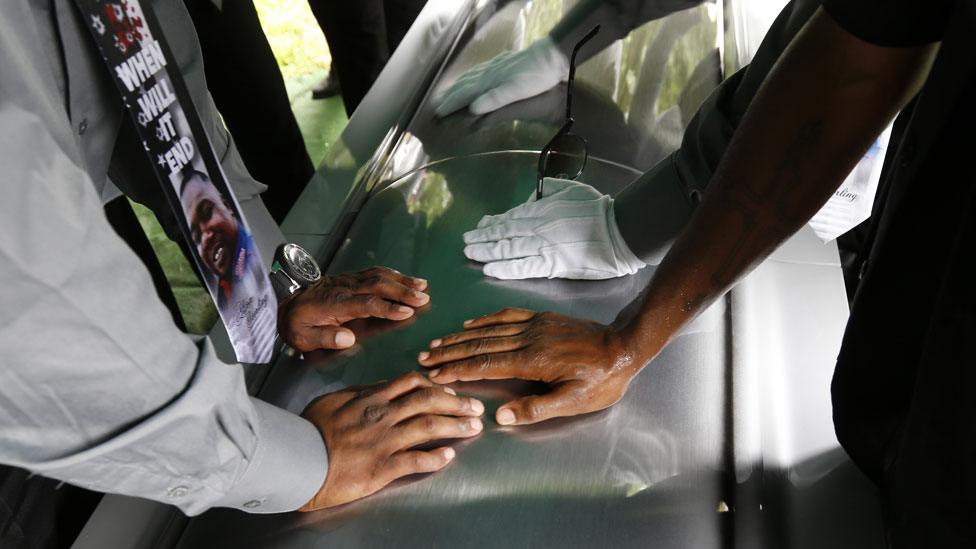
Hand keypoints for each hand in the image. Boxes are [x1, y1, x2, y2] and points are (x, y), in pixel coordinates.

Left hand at [279, 266, 429, 351]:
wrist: (286, 305)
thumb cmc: (297, 325)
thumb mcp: (303, 338)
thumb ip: (326, 338)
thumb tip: (348, 338)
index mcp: (335, 304)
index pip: (366, 303)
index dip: (388, 307)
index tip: (407, 312)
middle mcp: (344, 288)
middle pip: (378, 285)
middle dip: (403, 291)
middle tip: (423, 298)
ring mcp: (347, 280)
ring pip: (378, 276)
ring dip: (402, 280)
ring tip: (423, 286)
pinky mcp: (350, 277)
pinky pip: (374, 272)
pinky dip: (393, 274)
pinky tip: (406, 278)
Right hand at [299, 372, 484, 510]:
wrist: (296, 459)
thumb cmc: (309, 430)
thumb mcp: (333, 400)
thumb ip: (360, 393)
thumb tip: (379, 388)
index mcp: (371, 398)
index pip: (412, 383)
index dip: (437, 384)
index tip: (452, 389)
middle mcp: (383, 415)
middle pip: (429, 401)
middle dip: (457, 403)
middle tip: (475, 407)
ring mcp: (384, 441)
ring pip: (429, 426)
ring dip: (456, 426)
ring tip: (474, 428)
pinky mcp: (382, 467)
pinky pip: (415, 460)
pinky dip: (435, 458)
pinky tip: (449, 456)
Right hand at [417, 308, 644, 425]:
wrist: (625, 346)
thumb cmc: (601, 380)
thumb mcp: (573, 402)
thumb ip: (535, 409)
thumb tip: (500, 415)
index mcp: (532, 360)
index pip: (485, 364)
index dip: (457, 370)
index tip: (435, 374)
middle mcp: (528, 338)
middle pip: (480, 344)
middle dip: (449, 352)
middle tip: (424, 357)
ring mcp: (534, 325)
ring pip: (489, 329)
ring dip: (460, 336)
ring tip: (438, 342)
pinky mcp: (542, 318)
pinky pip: (506, 316)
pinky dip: (484, 320)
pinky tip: (471, 324)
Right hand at [433, 37, 567, 115]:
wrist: (551, 56)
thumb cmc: (536, 77)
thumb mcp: (516, 92)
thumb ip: (494, 99)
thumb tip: (472, 108)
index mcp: (489, 81)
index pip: (464, 94)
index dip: (451, 104)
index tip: (438, 113)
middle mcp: (488, 73)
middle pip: (463, 85)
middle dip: (449, 97)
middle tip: (437, 107)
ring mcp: (494, 67)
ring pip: (469, 77)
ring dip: (456, 87)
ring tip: (447, 94)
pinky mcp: (502, 64)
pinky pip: (478, 72)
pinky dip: (469, 78)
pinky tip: (471, 78)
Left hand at [463, 178, 645, 279]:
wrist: (618, 231)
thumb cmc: (599, 209)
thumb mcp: (572, 188)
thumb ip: (549, 189)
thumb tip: (534, 193)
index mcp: (542, 209)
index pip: (511, 216)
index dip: (492, 223)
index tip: (480, 225)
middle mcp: (537, 227)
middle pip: (503, 232)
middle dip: (482, 237)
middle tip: (467, 241)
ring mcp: (543, 246)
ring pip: (507, 248)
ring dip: (486, 251)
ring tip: (470, 253)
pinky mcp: (551, 265)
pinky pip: (522, 267)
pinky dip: (504, 268)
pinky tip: (489, 269)